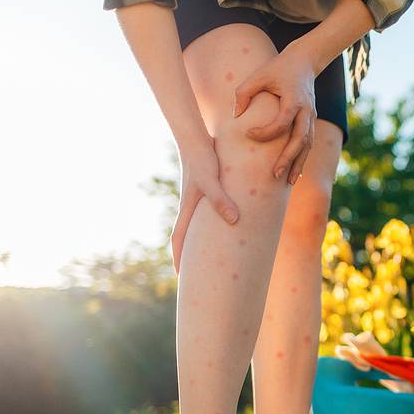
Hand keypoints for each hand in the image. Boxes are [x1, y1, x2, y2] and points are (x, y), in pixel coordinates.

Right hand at [171, 140, 238, 272]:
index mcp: (188, 209)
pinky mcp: (206, 189)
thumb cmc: (202, 157)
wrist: (195, 136)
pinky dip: (213, 223)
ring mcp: (197, 199)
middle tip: (197, 273)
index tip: (181, 277)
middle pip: (187, 236)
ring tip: (213, 254)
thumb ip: (221, 200)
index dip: (180, 258)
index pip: (179, 239)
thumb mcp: (211, 179)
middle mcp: (190, 206)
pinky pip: (208, 213)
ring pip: (198, 226)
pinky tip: (226, 225)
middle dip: (190, 255)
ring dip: (201, 240)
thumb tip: (234, 221)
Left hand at [233, 43, 316, 184]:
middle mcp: (307, 111)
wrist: (305, 61)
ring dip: (298, 164)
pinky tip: (294, 173)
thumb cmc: (278, 68)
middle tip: (274, 175)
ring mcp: (311, 117)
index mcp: (295, 99)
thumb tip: (236, 116)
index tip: (248, 133)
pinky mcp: (311, 121)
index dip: (265, 132)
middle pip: (300, 140)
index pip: (282, 122)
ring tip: (287, 182)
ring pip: (307, 146)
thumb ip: (244, 93)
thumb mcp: (258, 75)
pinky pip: (308, 143)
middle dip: (288, 159)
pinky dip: (302, 158)